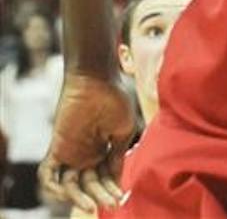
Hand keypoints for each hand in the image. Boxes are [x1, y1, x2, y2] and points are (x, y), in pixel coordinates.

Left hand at [39, 73, 135, 213]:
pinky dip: (53, 187)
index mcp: (102, 149)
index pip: (104, 177)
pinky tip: (67, 193)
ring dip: (79, 198)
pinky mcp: (57, 148)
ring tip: (92, 204)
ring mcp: (70, 152)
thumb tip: (116, 178)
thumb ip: (117, 154)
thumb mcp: (124, 129)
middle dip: (100, 195)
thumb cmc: (115, 98)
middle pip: (88, 185)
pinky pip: (48, 174)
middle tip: (111, 203)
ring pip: (69, 185)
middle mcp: (86, 154)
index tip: (121, 196)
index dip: (111, 188)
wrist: (97, 78)